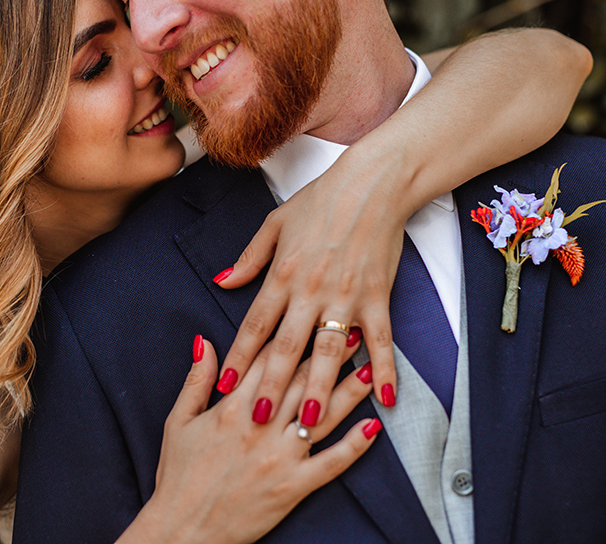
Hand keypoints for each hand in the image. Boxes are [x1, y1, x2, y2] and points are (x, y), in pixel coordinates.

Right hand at [122, 336, 379, 543]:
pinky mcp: (293, 487)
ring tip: (370, 368)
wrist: (183, 531)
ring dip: (349, 391)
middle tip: (353, 329)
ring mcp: (279, 458)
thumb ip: (196, 380)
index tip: (313, 313)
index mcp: (231, 408)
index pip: (267, 361)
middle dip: (328, 354)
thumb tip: (204, 341)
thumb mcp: (178, 422)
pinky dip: (355, 445)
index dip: (292, 334)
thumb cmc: (177, 476)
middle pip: (301, 381)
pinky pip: (332, 463)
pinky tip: (374, 427)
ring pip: (321, 416)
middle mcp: (260, 427)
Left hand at [214, 146, 406, 428]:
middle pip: (287, 347)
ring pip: (329, 351)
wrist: (371, 182)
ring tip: (309, 423)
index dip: (239, 358)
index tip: (225, 386)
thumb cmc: (320, 200)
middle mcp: (310, 290)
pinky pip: (380, 340)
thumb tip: (221, 281)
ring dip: (318, 388)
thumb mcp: (274, 223)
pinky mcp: (377, 296)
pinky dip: (383, 369)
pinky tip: (384, 398)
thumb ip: (249, 258)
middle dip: (271, 386)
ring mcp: (345, 296)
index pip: (255, 324)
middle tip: (258, 421)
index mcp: (282, 274)